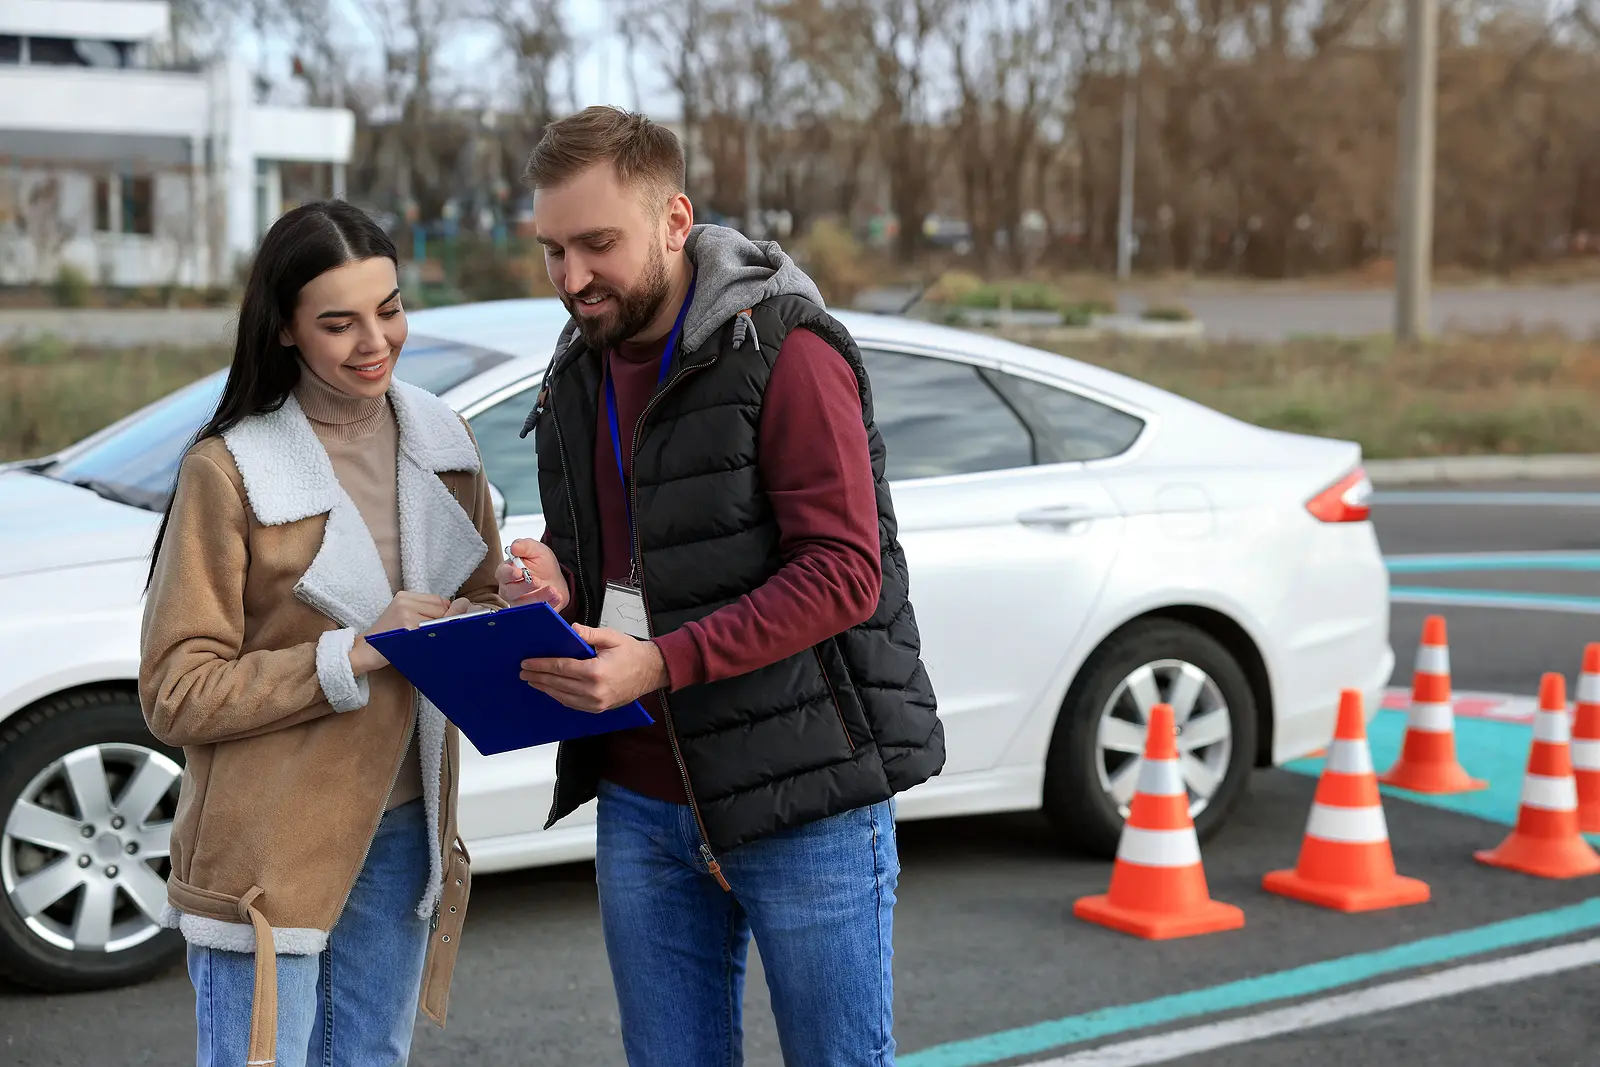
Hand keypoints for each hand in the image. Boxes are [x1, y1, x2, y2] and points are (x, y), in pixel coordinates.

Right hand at [350, 591, 452, 674]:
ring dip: (438, 632)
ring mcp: (407, 613)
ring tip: (421, 639)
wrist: (365, 650)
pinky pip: (432, 631)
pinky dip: (433, 639)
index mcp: (405, 596)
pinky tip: (422, 644)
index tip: (436, 625)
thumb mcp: (404, 617)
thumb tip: (462, 606)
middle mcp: (405, 601)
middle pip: (442, 608)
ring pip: (440, 620)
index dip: (444, 614)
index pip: (439, 600)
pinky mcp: (408, 626)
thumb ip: (427, 611)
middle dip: (442, 623)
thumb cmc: (388, 637)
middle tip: (426, 635)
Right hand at [495, 538, 568, 611]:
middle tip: (536, 581)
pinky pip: (538, 612)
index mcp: (507, 572)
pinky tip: (556, 597)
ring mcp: (519, 603)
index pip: (502, 574)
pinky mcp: (532, 612)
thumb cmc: (541, 564)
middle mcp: (509, 589)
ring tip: (552, 589)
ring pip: (524, 604)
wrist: (556, 578)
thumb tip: (514, 547)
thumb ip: (525, 546)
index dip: (509, 574)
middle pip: (510, 591)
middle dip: (524, 587)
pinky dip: (549, 605)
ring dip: (538, 597)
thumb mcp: (536, 550)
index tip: (518, 572)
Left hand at [519, 624, 668, 712]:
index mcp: (596, 671)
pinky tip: (550, 690)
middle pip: (558, 683)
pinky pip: (572, 704)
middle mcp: (594, 690)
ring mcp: (596, 702)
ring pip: (562, 696)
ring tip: (532, 680)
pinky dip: (558, 696)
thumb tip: (571, 629)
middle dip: (538, 676)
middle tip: (523, 671)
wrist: (652, 671)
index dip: (541, 665)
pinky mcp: (598, 709)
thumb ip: (589, 634)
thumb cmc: (632, 653)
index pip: (561, 668)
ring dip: (545, 688)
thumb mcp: (612, 637)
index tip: (527, 662)